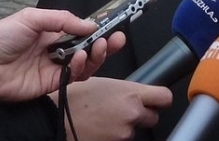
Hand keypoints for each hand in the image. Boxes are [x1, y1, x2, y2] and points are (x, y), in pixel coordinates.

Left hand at [0, 7, 125, 100]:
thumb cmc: (0, 36)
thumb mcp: (32, 18)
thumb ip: (63, 20)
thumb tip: (90, 25)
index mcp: (53, 34)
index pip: (83, 33)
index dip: (99, 30)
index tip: (113, 26)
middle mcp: (57, 51)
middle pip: (89, 50)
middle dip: (105, 45)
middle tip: (117, 38)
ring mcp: (55, 69)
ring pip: (85, 65)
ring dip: (96, 56)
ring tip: (98, 46)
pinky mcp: (50, 85)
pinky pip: (72, 78)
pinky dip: (80, 68)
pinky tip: (79, 57)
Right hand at [49, 77, 172, 140]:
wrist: (54, 118)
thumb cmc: (74, 98)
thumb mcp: (104, 83)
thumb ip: (126, 89)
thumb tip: (137, 93)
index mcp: (131, 94)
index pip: (164, 97)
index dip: (160, 98)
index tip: (155, 98)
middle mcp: (132, 114)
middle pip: (153, 117)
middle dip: (143, 113)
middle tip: (127, 109)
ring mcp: (123, 133)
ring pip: (135, 130)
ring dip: (126, 125)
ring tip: (107, 118)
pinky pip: (121, 139)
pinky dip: (115, 135)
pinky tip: (102, 128)